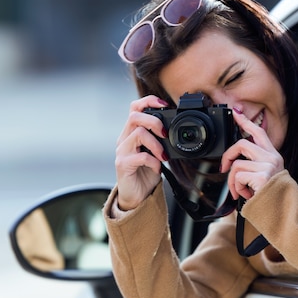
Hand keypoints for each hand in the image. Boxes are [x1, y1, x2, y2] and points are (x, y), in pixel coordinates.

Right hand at [114, 95, 169, 209]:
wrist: (137, 196)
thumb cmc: (146, 172)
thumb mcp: (156, 152)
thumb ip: (160, 139)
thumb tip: (174, 128)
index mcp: (131, 133)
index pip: (134, 107)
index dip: (149, 101)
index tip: (165, 105)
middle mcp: (124, 139)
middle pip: (135, 116)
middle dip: (154, 121)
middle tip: (165, 134)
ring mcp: (122, 151)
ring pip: (138, 134)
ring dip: (156, 144)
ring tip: (163, 156)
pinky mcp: (123, 165)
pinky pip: (141, 156)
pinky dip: (154, 162)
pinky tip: (157, 168)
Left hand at [219, 109, 283, 199]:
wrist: (283, 212)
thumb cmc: (273, 197)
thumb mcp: (265, 177)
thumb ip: (254, 166)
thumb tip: (234, 163)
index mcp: (273, 156)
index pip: (258, 132)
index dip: (246, 122)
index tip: (236, 112)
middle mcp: (272, 158)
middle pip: (241, 144)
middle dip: (228, 156)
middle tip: (224, 168)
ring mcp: (268, 166)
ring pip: (236, 164)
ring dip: (233, 181)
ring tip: (240, 191)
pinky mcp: (261, 176)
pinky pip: (238, 177)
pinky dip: (237, 188)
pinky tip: (245, 195)